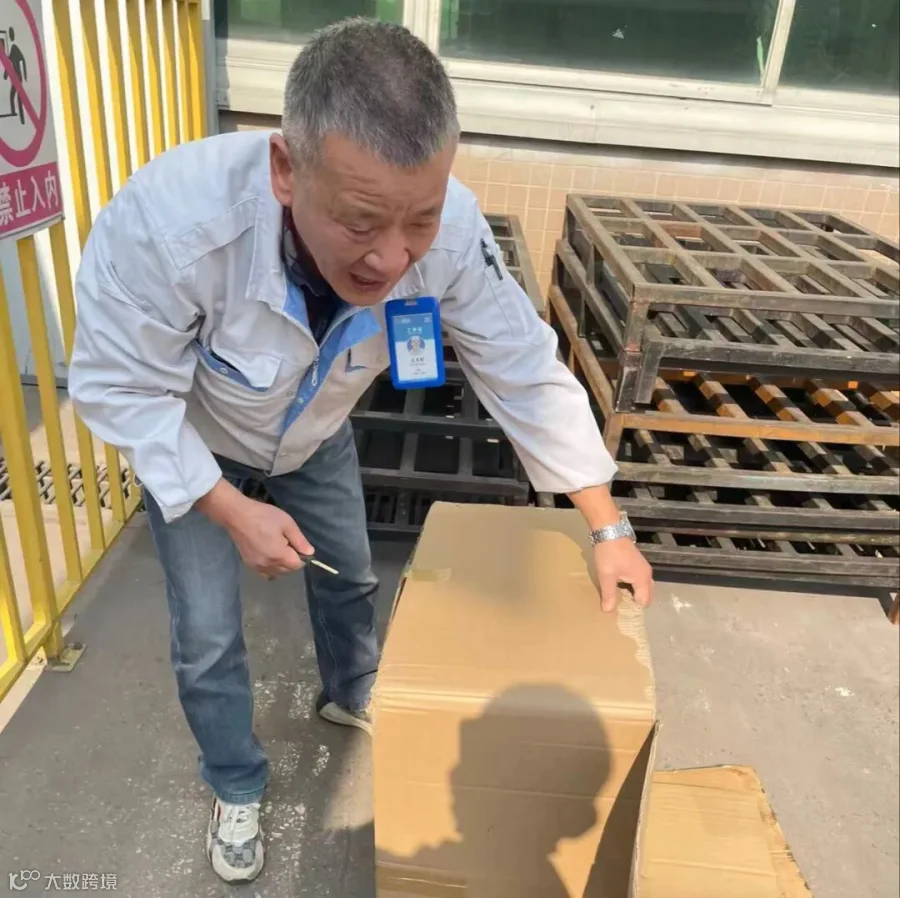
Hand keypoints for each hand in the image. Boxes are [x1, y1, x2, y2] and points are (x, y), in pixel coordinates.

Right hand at [197, 479, 313, 577]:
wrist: (238, 516)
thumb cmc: (264, 516)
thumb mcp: (287, 524)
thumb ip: (300, 541)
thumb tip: (310, 553)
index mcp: (279, 556)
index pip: (298, 565)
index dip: (302, 556)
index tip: (297, 545)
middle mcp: (268, 565)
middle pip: (288, 570)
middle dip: (292, 560)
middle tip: (287, 543)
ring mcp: (257, 567)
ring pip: (277, 573)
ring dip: (282, 565)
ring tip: (277, 547)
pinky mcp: (249, 565)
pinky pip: (265, 573)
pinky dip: (271, 568)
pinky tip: (269, 555)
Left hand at [593, 538, 653, 612]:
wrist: (609, 531)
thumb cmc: (609, 554)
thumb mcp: (607, 576)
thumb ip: (609, 594)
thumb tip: (608, 610)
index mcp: (642, 579)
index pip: (644, 601)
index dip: (633, 607)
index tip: (621, 609)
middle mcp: (647, 574)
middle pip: (646, 594)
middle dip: (635, 601)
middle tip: (621, 605)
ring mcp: (643, 567)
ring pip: (643, 587)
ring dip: (634, 593)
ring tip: (619, 597)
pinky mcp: (637, 563)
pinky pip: (639, 580)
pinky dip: (632, 585)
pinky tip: (620, 585)